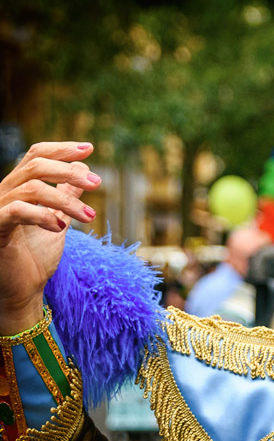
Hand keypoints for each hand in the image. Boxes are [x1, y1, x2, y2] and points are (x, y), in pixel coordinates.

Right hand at [0, 142, 100, 334]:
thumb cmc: (35, 257)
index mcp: (18, 189)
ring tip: (89, 217)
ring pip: (32, 188)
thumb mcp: (59, 220)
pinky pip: (16, 211)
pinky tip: (61, 227)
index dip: (61, 149)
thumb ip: (67, 195)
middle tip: (99, 184)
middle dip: (69, 172)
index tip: (90, 148)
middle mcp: (4, 194)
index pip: (35, 155)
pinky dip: (43, 215)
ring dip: (67, 201)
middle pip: (35, 166)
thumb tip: (84, 170)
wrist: (21, 291)